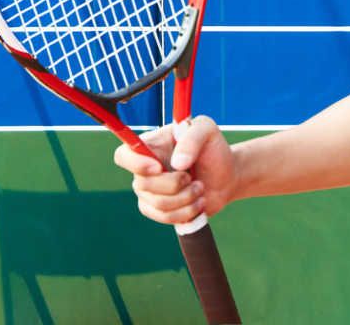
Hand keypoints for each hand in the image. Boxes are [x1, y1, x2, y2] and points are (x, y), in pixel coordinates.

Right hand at [114, 116, 237, 225]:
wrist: (226, 176)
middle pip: (142, 184)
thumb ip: (192, 138)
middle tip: (191, 178)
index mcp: (151, 146)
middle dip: (174, 185)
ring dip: (185, 199)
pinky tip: (199, 203)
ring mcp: (150, 191)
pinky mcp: (159, 210)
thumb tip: (177, 163)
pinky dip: (186, 212)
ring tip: (200, 189)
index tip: (159, 167)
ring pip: (156, 204)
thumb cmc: (213, 149)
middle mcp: (145, 169)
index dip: (135, 164)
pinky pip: (164, 218)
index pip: (123, 155)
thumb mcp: (207, 130)